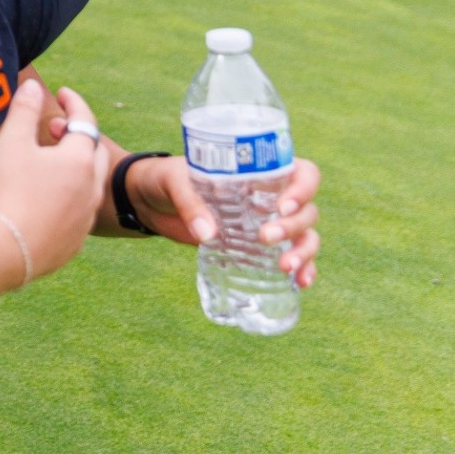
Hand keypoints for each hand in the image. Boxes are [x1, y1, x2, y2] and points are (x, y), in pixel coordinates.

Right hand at [0, 80, 108, 278]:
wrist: (9, 250)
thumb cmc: (9, 191)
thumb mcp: (10, 143)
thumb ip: (23, 111)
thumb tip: (32, 86)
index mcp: (78, 160)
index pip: (85, 121)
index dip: (74, 103)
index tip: (63, 93)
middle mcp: (90, 187)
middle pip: (93, 154)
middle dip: (80, 137)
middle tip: (59, 130)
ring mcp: (85, 217)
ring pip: (88, 185)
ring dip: (75, 170)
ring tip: (52, 166)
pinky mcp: (74, 241)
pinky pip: (78, 213)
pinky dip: (68, 199)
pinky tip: (48, 202)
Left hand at [115, 154, 321, 286]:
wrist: (147, 201)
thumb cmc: (165, 179)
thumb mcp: (175, 182)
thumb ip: (190, 203)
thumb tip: (207, 235)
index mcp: (260, 171)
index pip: (303, 173)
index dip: (304, 188)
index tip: (282, 206)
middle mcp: (270, 196)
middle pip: (306, 210)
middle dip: (294, 226)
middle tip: (265, 237)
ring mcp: (266, 222)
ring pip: (304, 235)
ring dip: (303, 251)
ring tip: (285, 267)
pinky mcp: (255, 246)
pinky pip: (291, 255)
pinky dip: (302, 268)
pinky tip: (301, 282)